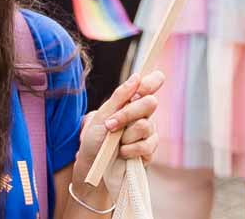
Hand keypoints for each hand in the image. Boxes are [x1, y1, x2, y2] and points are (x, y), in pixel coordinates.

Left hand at [71, 71, 164, 206]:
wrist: (92, 168)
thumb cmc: (94, 139)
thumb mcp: (102, 115)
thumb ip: (120, 97)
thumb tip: (137, 77)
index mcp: (130, 103)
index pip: (150, 86)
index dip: (152, 81)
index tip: (144, 84)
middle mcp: (142, 116)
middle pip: (150, 103)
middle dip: (128, 113)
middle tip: (111, 123)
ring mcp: (148, 134)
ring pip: (146, 125)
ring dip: (126, 135)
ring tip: (115, 143)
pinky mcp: (150, 152)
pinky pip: (146, 145)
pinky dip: (130, 149)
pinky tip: (122, 153)